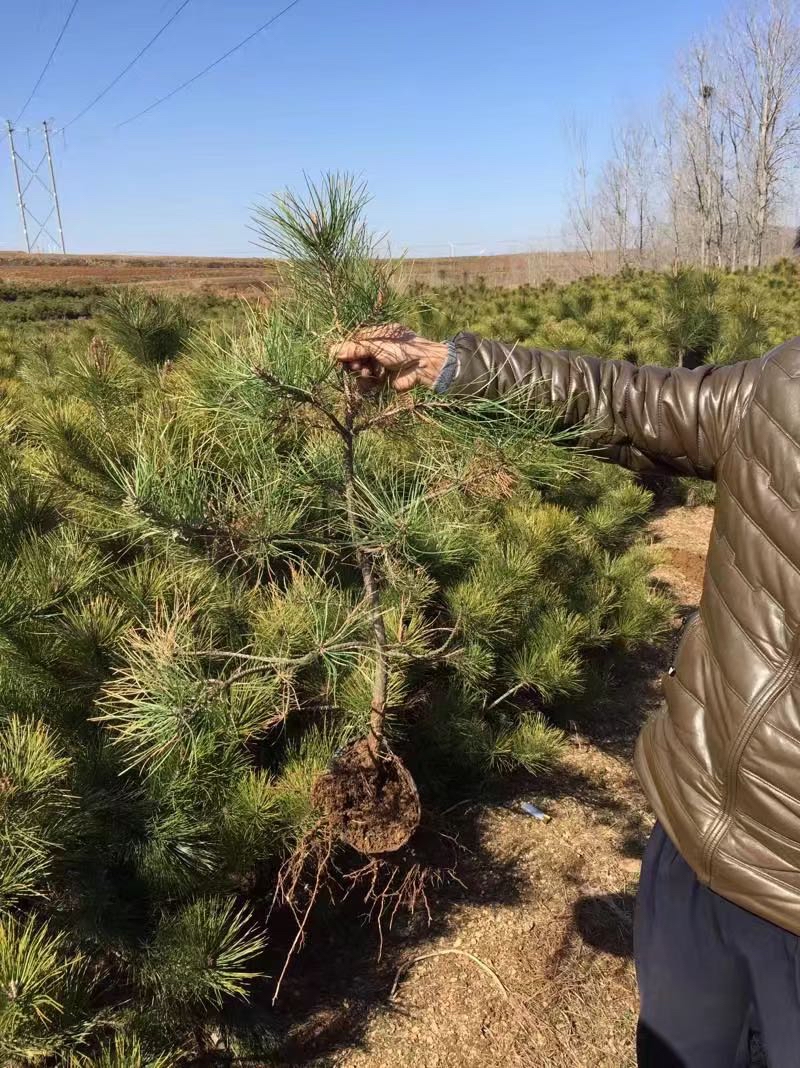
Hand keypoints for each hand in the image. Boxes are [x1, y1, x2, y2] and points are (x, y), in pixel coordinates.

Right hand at [331, 324, 447, 392]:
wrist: (424, 366)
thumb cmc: (403, 349)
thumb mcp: (377, 345)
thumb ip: (355, 348)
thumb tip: (332, 351)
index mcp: (377, 336)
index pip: (354, 341)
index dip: (345, 349)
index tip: (338, 356)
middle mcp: (377, 350)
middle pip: (355, 357)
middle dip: (352, 362)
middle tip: (354, 366)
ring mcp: (380, 365)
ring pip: (359, 371)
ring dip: (359, 373)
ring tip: (364, 372)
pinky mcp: (383, 380)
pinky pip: (367, 383)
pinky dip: (366, 383)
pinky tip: (370, 380)